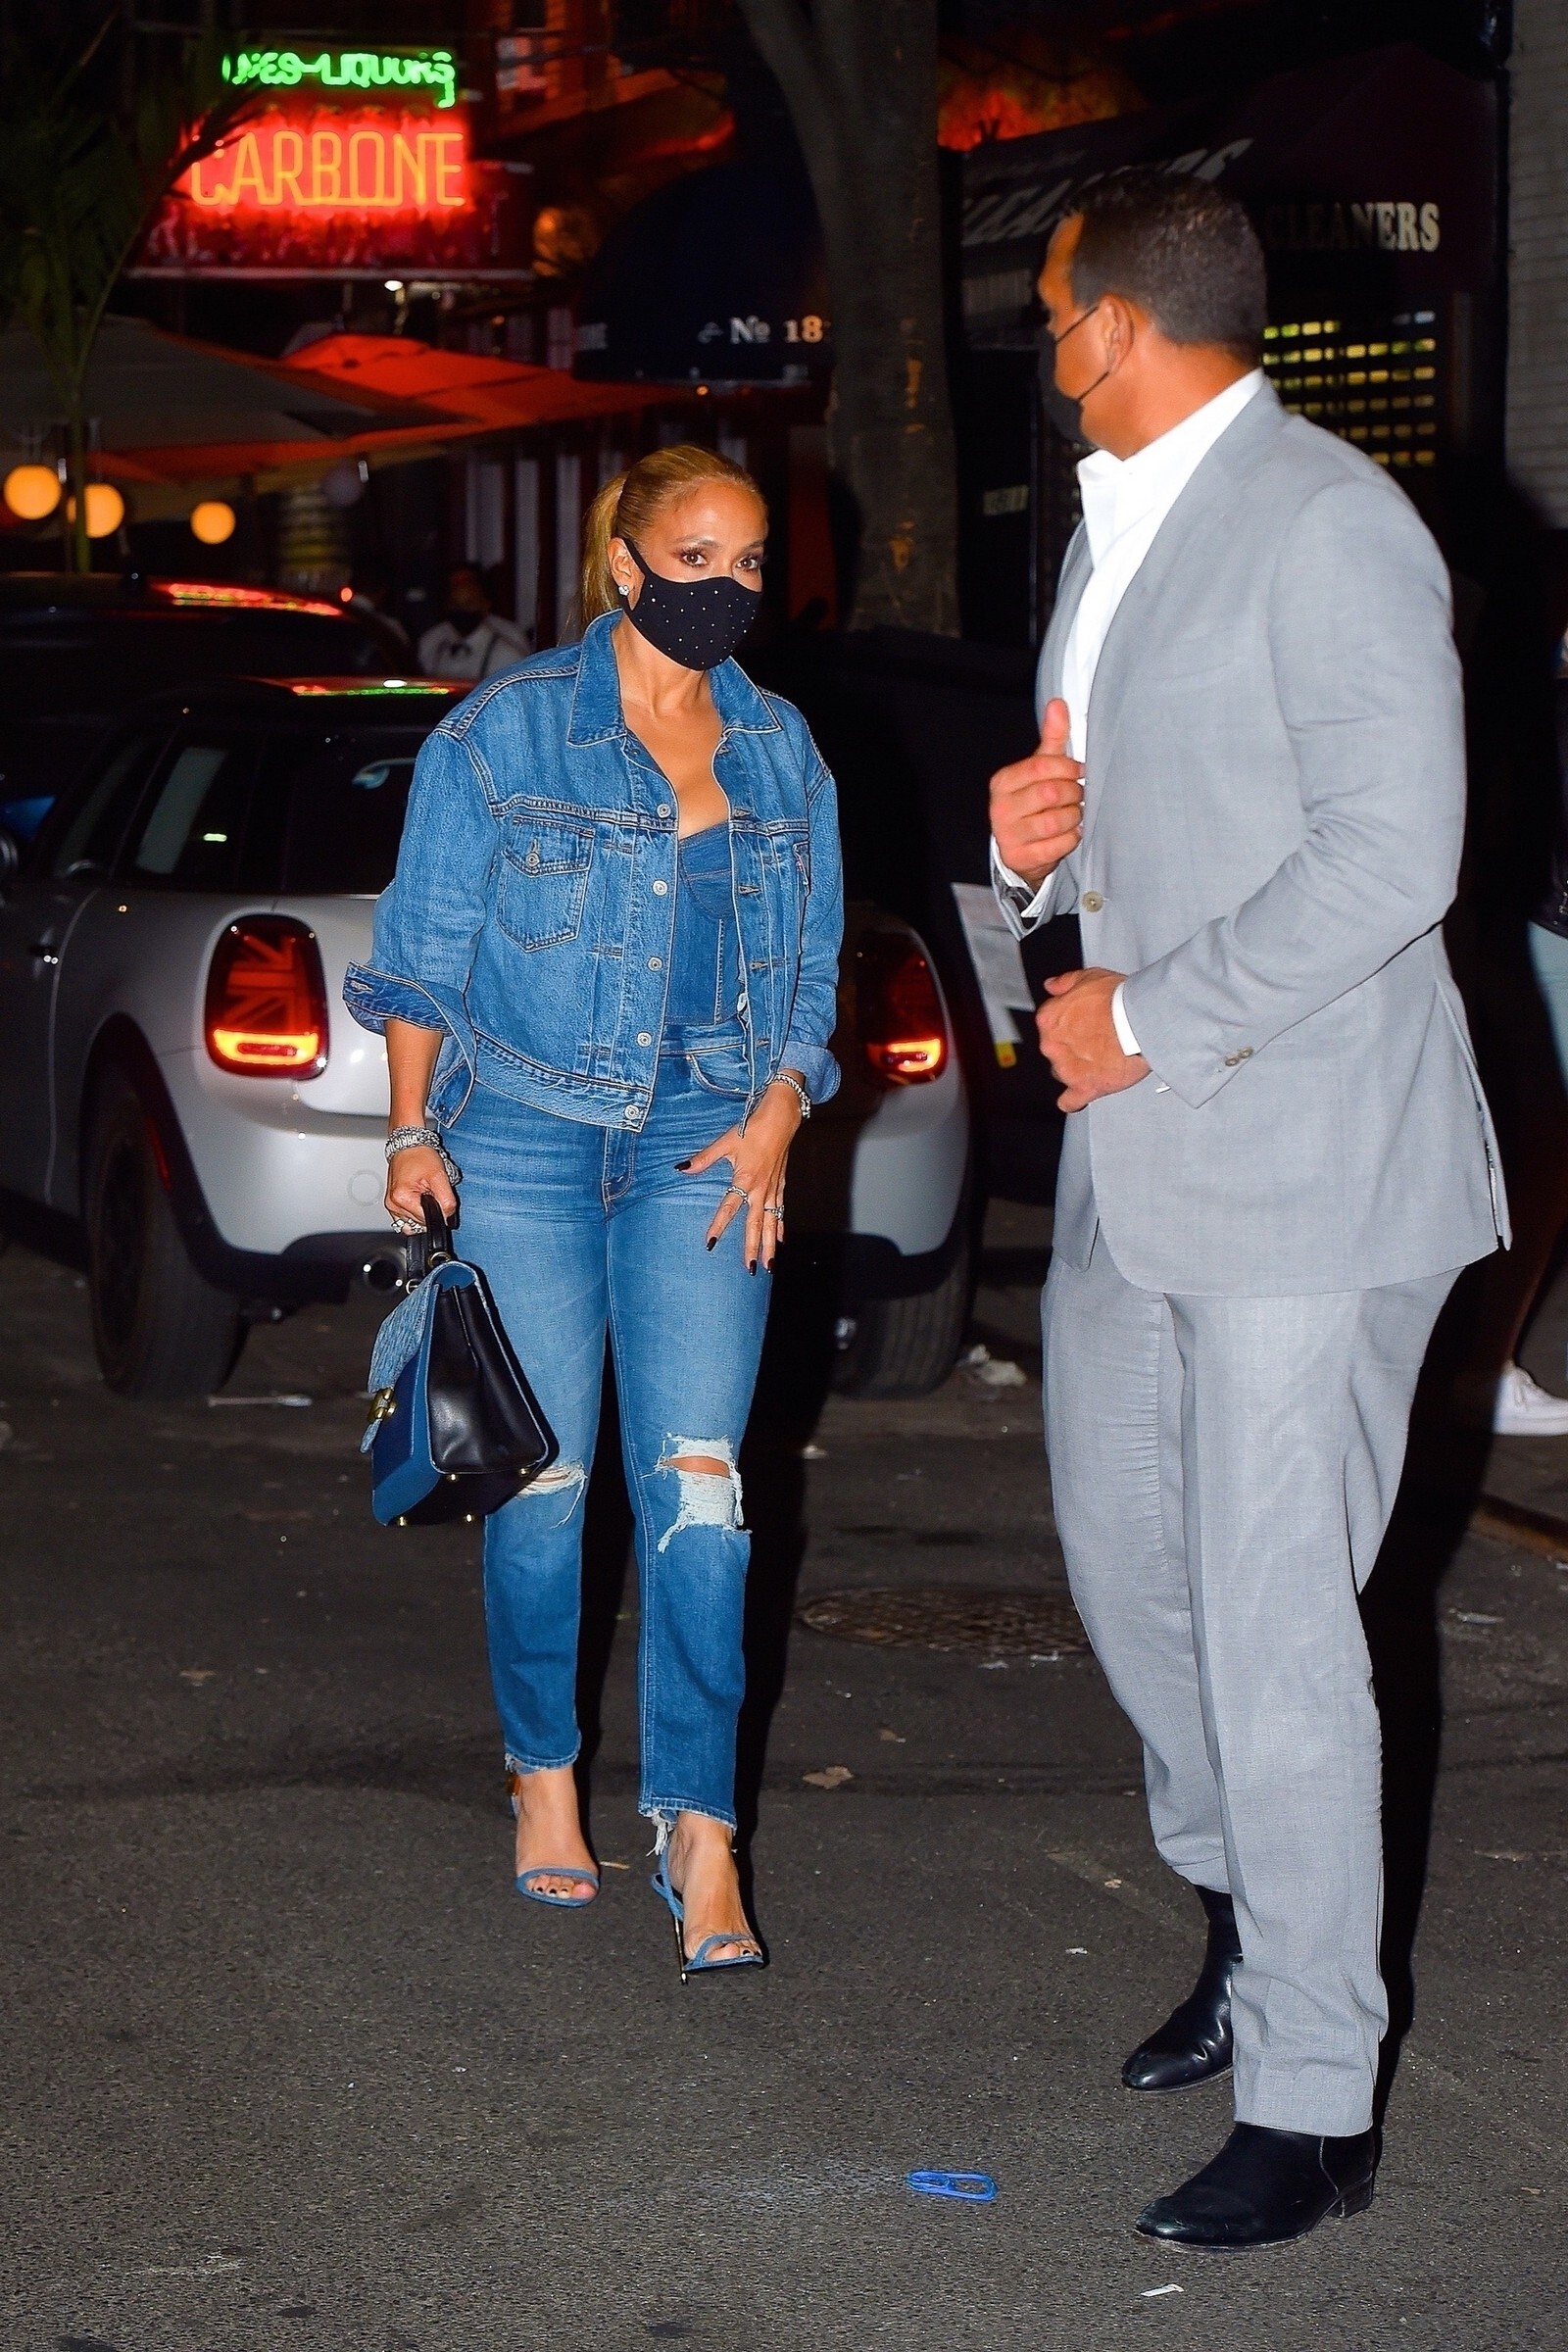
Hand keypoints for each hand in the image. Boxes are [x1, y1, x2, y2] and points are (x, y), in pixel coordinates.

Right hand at [385, 1143, 456, 1228]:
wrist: (409, 1146)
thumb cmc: (421, 1156)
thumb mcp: (440, 1176)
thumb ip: (447, 1200)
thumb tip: (448, 1218)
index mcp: (402, 1199)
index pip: (428, 1221)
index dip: (439, 1211)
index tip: (438, 1197)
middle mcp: (393, 1205)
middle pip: (421, 1223)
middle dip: (431, 1211)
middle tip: (431, 1192)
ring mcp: (392, 1206)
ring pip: (414, 1222)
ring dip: (422, 1212)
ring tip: (424, 1194)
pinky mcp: (393, 1205)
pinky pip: (407, 1218)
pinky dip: (415, 1212)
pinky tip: (418, 1198)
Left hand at [680, 1079, 802, 1271]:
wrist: (782, 1118)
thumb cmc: (752, 1128)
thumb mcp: (726, 1142)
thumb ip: (704, 1159)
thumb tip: (682, 1168)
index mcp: (745, 1179)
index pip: (729, 1208)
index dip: (718, 1226)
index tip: (710, 1243)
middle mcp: (760, 1189)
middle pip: (755, 1224)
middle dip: (752, 1248)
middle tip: (750, 1268)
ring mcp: (773, 1189)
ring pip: (772, 1223)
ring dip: (770, 1245)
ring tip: (769, 1265)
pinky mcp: (781, 1185)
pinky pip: (780, 1211)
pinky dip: (780, 1227)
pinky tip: (781, 1241)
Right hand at [989, 697, 1083, 887]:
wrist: (1019, 849)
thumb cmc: (1034, 802)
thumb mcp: (1040, 769)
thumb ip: (1052, 737)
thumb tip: (1058, 703)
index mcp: (1003, 781)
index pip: (1042, 766)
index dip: (1068, 768)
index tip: (1080, 772)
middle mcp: (1001, 808)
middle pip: (1051, 794)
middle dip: (1073, 794)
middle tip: (1078, 796)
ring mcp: (1008, 835)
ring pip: (1056, 822)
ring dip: (1074, 817)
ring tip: (1074, 815)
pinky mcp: (1021, 857)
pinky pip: (1058, 846)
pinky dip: (1071, 839)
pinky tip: (1070, 833)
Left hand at [1036, 968, 1149, 1112]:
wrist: (1140, 1021)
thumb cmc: (1118, 999)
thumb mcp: (1089, 976)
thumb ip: (1065, 982)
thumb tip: (1051, 986)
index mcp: (1050, 1018)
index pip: (1049, 1024)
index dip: (1068, 1023)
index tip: (1082, 1022)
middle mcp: (1052, 1045)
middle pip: (1055, 1050)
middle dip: (1072, 1046)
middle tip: (1096, 1040)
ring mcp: (1067, 1069)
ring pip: (1063, 1073)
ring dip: (1076, 1069)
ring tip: (1100, 1061)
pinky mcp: (1085, 1087)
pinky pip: (1070, 1101)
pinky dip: (1074, 1100)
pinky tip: (1081, 1094)